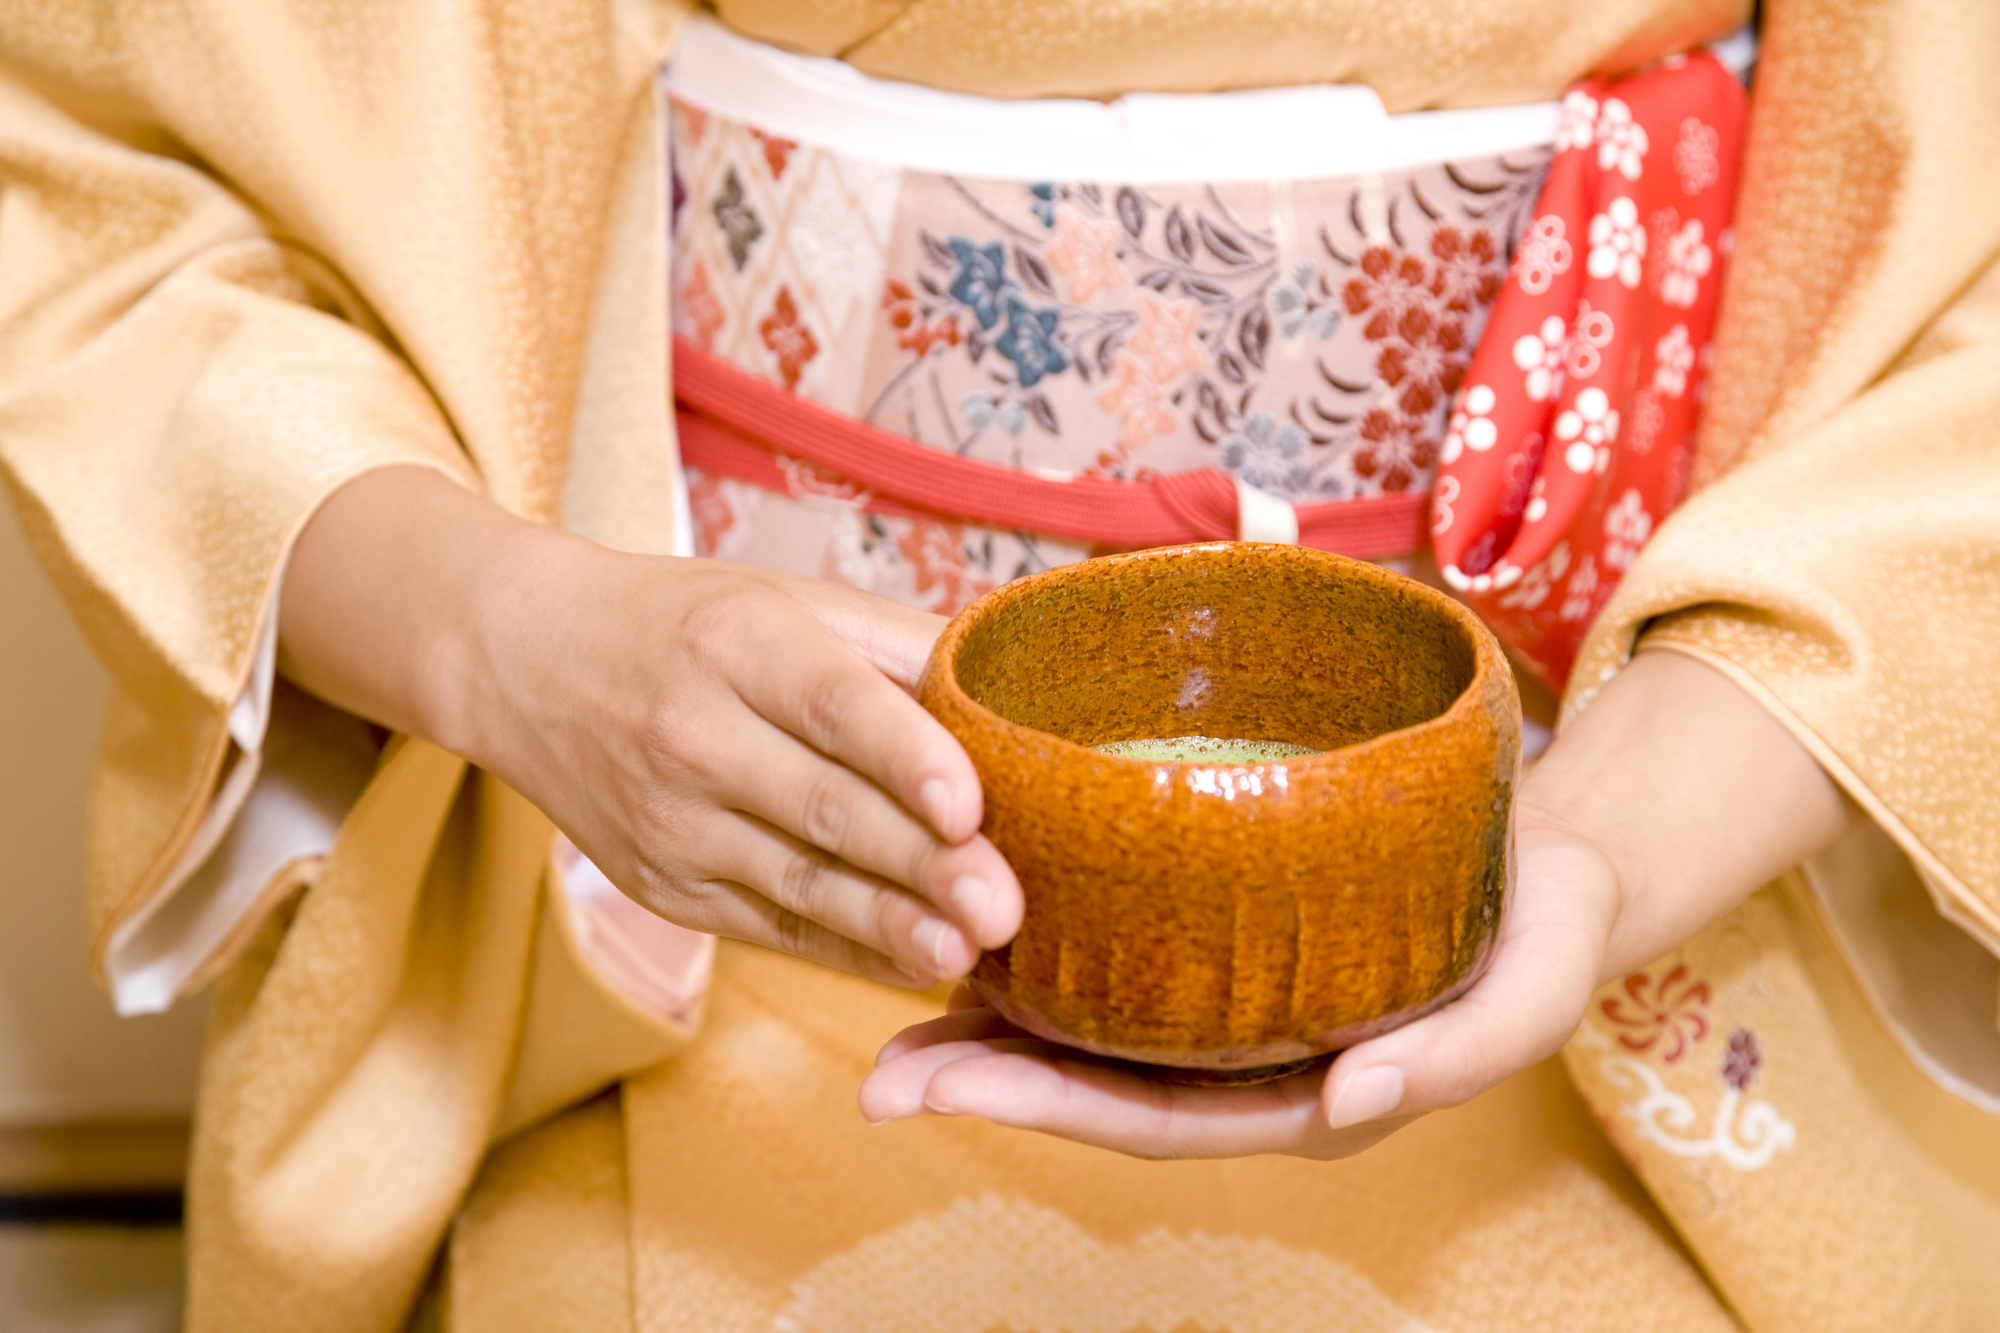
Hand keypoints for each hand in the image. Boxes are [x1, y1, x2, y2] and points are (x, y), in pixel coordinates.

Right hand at [279, 467, 1021, 985]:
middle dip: (920, 863)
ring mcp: (672, 823)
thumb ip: (898, 643)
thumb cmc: (687, 623)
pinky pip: (772, 928)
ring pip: (800, 882)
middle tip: (1004, 904)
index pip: (831, 705)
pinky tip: (914, 964)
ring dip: (889, 923)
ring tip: (965, 951)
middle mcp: (696, 735)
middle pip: (825, 808)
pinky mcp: (665, 886)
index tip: (968, 803)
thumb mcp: (784, 601)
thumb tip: (1018, 690)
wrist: (522, 660)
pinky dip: (847, 951)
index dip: (903, 755)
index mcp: (737, 644)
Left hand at [858, 649, 1848, 1154]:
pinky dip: (1047, 947)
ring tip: (888, 998)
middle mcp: (1249, 1063)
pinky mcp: (1223, 941)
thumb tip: (1344, 1106)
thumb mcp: (1529, 997)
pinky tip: (976, 920)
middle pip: (1098, 1084)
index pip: (1156, 1121)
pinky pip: (1121, 957)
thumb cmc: (1545, 932)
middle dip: (984, 1080)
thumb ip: (1448, 1061)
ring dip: (991, 1022)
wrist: (1554, 865)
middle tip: (879, 1071)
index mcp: (1307, 1098)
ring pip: (1094, 1026)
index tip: (948, 1085)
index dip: (1048, 1108)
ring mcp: (1230, 1008)